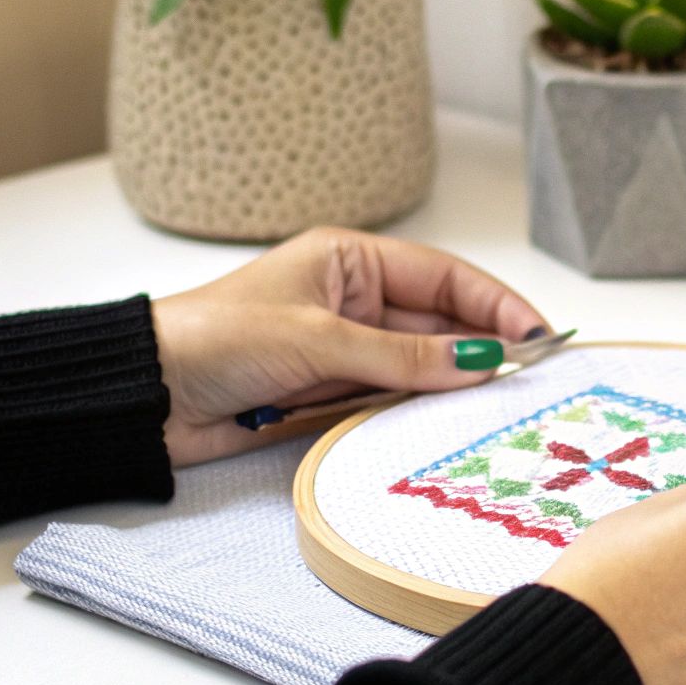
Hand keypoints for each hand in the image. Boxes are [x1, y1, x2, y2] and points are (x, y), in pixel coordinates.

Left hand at [151, 227, 548, 466]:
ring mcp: (345, 352)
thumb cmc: (214, 340)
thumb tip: (479, 362)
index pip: (443, 278)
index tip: (539, 335)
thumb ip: (402, 357)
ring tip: (505, 405)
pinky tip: (454, 423)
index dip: (495, 304)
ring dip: (456, 386)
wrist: (146, 396)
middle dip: (486, 349)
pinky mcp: (331, 395)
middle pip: (441, 325)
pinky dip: (421, 413)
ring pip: (423, 368)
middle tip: (536, 378)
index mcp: (348, 261)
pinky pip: (393, 402)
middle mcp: (353, 303)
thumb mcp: (317, 341)